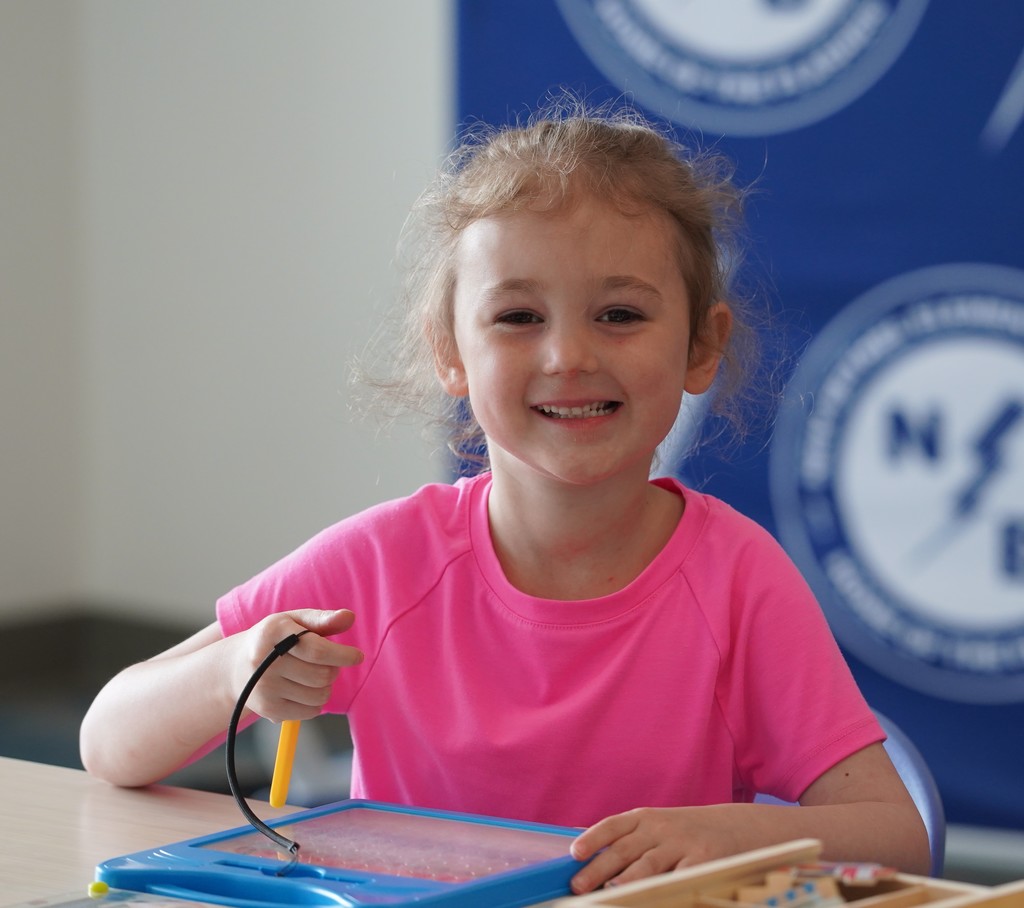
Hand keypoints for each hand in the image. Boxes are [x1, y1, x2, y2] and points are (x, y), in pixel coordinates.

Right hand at [230, 608, 363, 721]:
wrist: (237, 667)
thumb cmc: (276, 638)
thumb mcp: (294, 621)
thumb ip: (323, 619)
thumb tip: (349, 617)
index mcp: (273, 634)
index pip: (317, 650)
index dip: (342, 655)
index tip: (358, 656)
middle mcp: (264, 663)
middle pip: (322, 675)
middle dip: (333, 669)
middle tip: (326, 663)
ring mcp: (265, 689)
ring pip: (320, 695)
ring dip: (326, 686)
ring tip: (312, 675)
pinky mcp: (269, 710)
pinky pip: (311, 711)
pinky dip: (316, 702)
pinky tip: (302, 689)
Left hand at [569, 806, 739, 893]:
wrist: (737, 827)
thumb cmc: (686, 832)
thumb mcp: (657, 826)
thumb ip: (628, 840)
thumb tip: (588, 854)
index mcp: (645, 817)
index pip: (613, 825)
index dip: (592, 838)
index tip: (575, 853)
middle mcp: (661, 828)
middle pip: (624, 849)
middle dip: (598, 869)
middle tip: (578, 886)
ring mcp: (682, 844)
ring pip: (648, 865)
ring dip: (626, 881)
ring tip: (609, 892)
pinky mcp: (703, 862)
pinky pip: (679, 880)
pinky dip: (664, 891)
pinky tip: (650, 900)